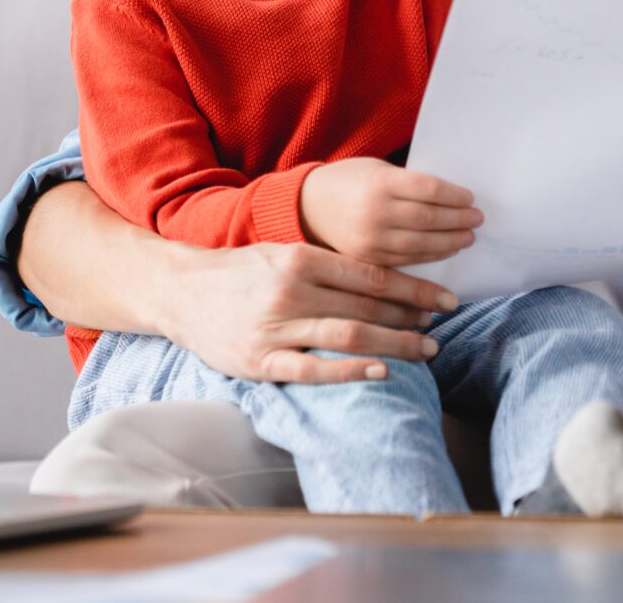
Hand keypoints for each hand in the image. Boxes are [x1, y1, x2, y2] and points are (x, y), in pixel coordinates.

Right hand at [166, 240, 464, 383]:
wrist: (180, 291)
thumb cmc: (239, 272)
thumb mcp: (282, 253)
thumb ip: (326, 265)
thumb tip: (383, 280)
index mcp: (301, 259)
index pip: (372, 276)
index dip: (413, 289)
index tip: (443, 299)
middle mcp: (291, 290)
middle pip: (367, 306)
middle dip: (411, 318)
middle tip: (439, 327)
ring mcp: (275, 328)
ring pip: (349, 335)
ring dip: (395, 343)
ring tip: (426, 349)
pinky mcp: (260, 361)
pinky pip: (313, 369)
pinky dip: (350, 371)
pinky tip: (381, 371)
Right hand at [298, 158, 480, 266]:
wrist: (308, 206)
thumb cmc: (349, 181)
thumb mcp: (377, 170)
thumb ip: (408, 184)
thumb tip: (452, 198)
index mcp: (380, 183)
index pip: (429, 190)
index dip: (455, 195)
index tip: (471, 198)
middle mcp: (375, 212)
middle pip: (429, 218)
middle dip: (459, 220)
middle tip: (477, 219)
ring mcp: (370, 239)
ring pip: (421, 244)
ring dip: (450, 241)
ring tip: (468, 236)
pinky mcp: (367, 259)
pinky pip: (407, 261)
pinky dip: (431, 256)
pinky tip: (446, 249)